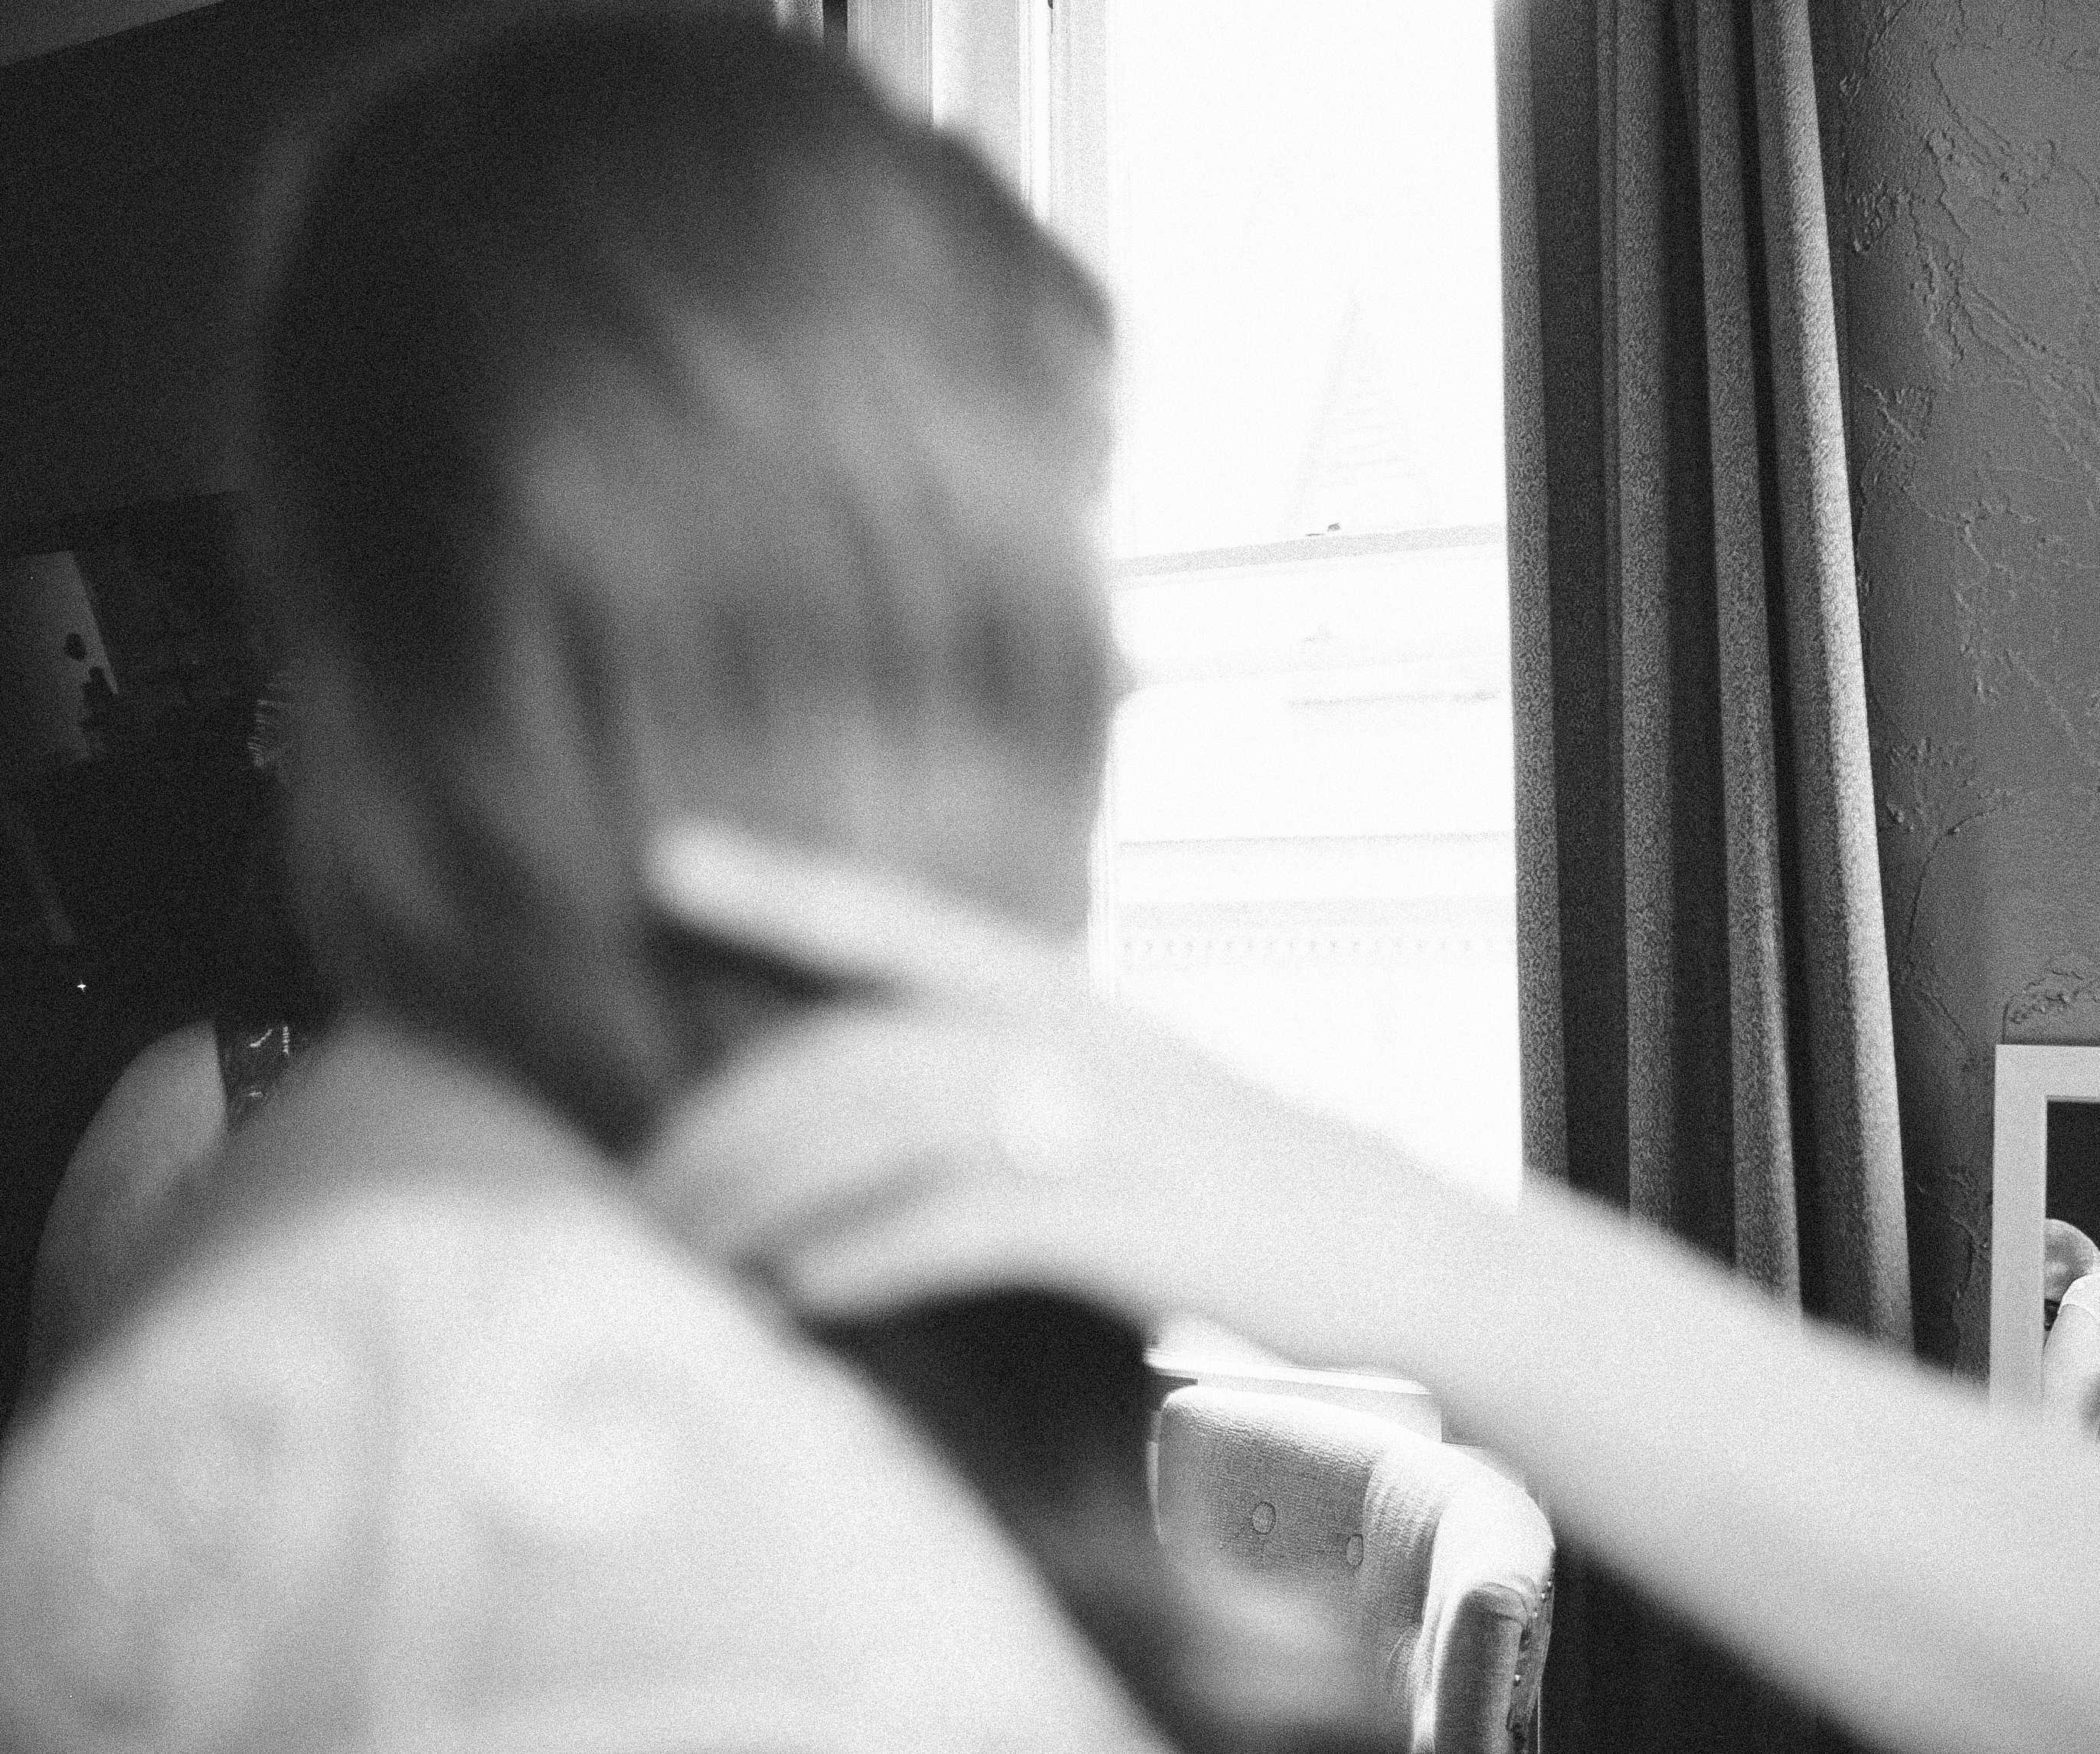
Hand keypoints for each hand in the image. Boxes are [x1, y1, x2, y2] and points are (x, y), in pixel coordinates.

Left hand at [635, 821, 1368, 1332]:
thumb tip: (889, 1120)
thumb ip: (1024, 1087)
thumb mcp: (1141, 1098)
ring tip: (685, 1257)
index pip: (902, 926)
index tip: (664, 858)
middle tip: (636, 1193)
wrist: (1407, 1248)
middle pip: (858, 1053)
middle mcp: (1077, 1038)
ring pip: (887, 1136)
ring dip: (767, 1200)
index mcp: (1074, 995)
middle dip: (729, 1123)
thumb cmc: (1259, 1185)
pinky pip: (959, 1228)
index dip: (783, 890)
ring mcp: (1103, 1125)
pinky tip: (800, 1296)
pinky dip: (865, 1260)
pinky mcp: (1125, 1221)